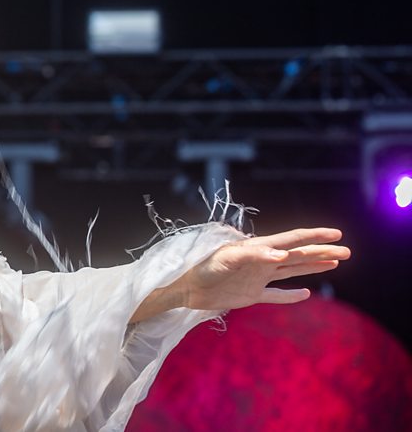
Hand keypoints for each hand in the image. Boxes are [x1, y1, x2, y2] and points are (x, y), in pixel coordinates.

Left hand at [179, 227, 349, 310]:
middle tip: (346, 251)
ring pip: (291, 271)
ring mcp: (256, 278)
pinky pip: (275, 295)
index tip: (336, 233)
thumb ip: (253, 254)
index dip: (314, 236)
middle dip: (321, 252)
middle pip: (298, 255)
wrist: (183, 287)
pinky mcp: (249, 295)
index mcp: (257, 248)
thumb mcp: (226, 258)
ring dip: (312, 267)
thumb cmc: (200, 267)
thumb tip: (282, 255)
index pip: (291, 240)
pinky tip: (305, 294)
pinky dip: (290, 296)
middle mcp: (260, 261)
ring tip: (334, 262)